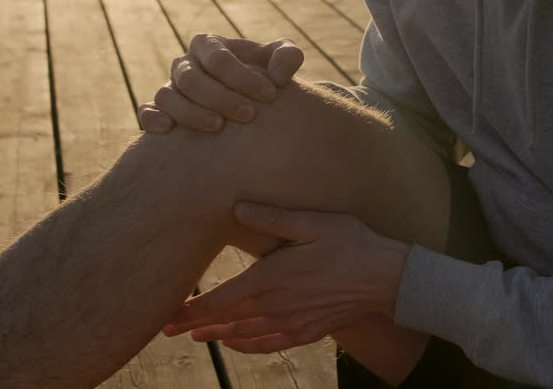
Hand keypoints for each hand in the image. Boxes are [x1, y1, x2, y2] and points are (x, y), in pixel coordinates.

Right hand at [139, 35, 303, 132]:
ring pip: (167, 96)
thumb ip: (287, 57)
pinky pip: (146, 112)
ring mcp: (169, 87)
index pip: (219, 57)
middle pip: (191, 79)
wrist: (247, 106)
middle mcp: (184, 65)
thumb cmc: (264, 78)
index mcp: (208, 45)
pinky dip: (152, 119)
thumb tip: (279, 74)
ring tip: (219, 127)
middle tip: (249, 115)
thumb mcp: (280, 63)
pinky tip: (169, 131)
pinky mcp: (159, 111)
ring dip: (191, 113)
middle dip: (220, 97)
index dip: (243, 76)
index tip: (270, 95)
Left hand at [162, 203, 410, 353]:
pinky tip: (237, 343)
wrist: (384, 279)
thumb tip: (236, 206)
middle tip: (168, 329)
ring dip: (217, 335)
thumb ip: (272, 218)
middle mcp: (275, 306)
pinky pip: (269, 344)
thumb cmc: (350, 243)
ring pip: (244, 334)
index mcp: (271, 279)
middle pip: (226, 320)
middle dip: (194, 324)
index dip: (191, 309)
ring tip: (196, 336)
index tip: (167, 314)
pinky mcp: (306, 331)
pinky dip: (248, 346)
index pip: (220, 299)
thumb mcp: (312, 222)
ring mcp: (291, 322)